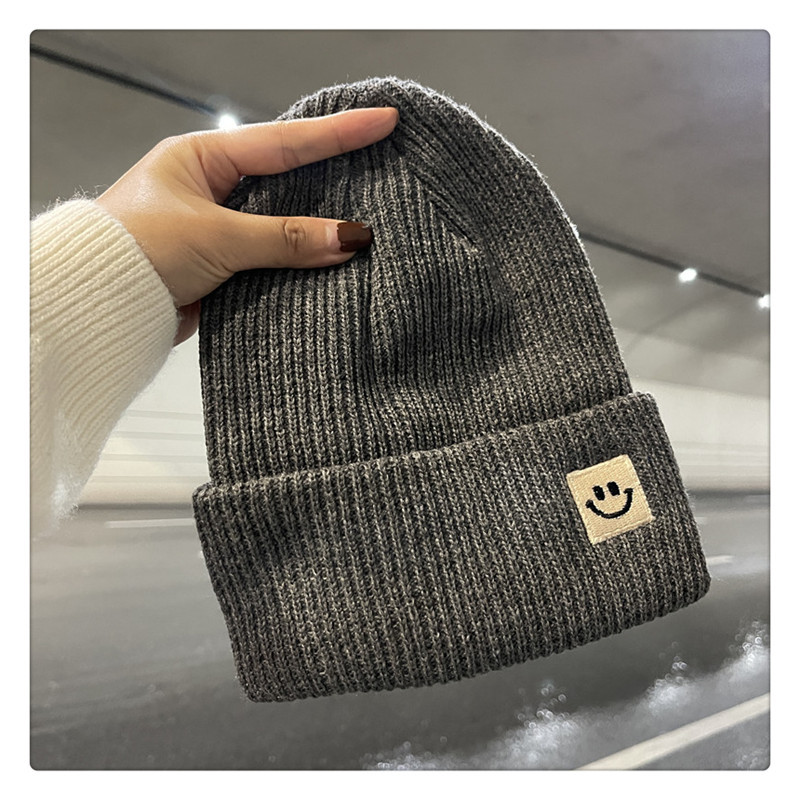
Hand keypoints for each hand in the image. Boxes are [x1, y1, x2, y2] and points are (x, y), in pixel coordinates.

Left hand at [96, 107, 398, 343]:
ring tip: (370, 212)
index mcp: (203, 158)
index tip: (382, 121)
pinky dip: (300, 260)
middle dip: (334, 174)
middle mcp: (213, 188)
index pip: (285, 142)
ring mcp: (219, 227)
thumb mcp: (216, 236)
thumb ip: (286, 237)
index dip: (337, 132)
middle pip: (288, 178)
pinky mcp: (223, 265)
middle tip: (384, 161)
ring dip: (318, 225)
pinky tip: (331, 260)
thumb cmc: (137, 252)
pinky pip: (273, 257)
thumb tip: (349, 238)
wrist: (99, 307)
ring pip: (283, 221)